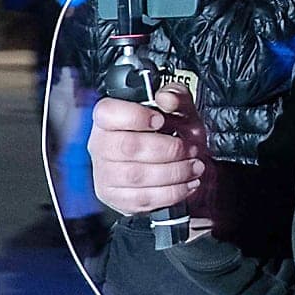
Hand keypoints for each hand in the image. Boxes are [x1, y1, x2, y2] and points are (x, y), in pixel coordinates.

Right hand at [89, 85, 208, 213]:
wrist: (174, 167)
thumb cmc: (172, 136)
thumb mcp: (180, 111)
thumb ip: (177, 96)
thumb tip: (167, 98)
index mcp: (109, 119)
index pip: (107, 113)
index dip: (135, 116)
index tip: (160, 120)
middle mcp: (101, 145)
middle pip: (127, 147)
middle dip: (168, 149)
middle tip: (189, 149)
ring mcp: (105, 173)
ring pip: (136, 175)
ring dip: (174, 172)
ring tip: (194, 166)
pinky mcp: (115, 197)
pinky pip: (142, 198)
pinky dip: (171, 192)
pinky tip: (185, 183)